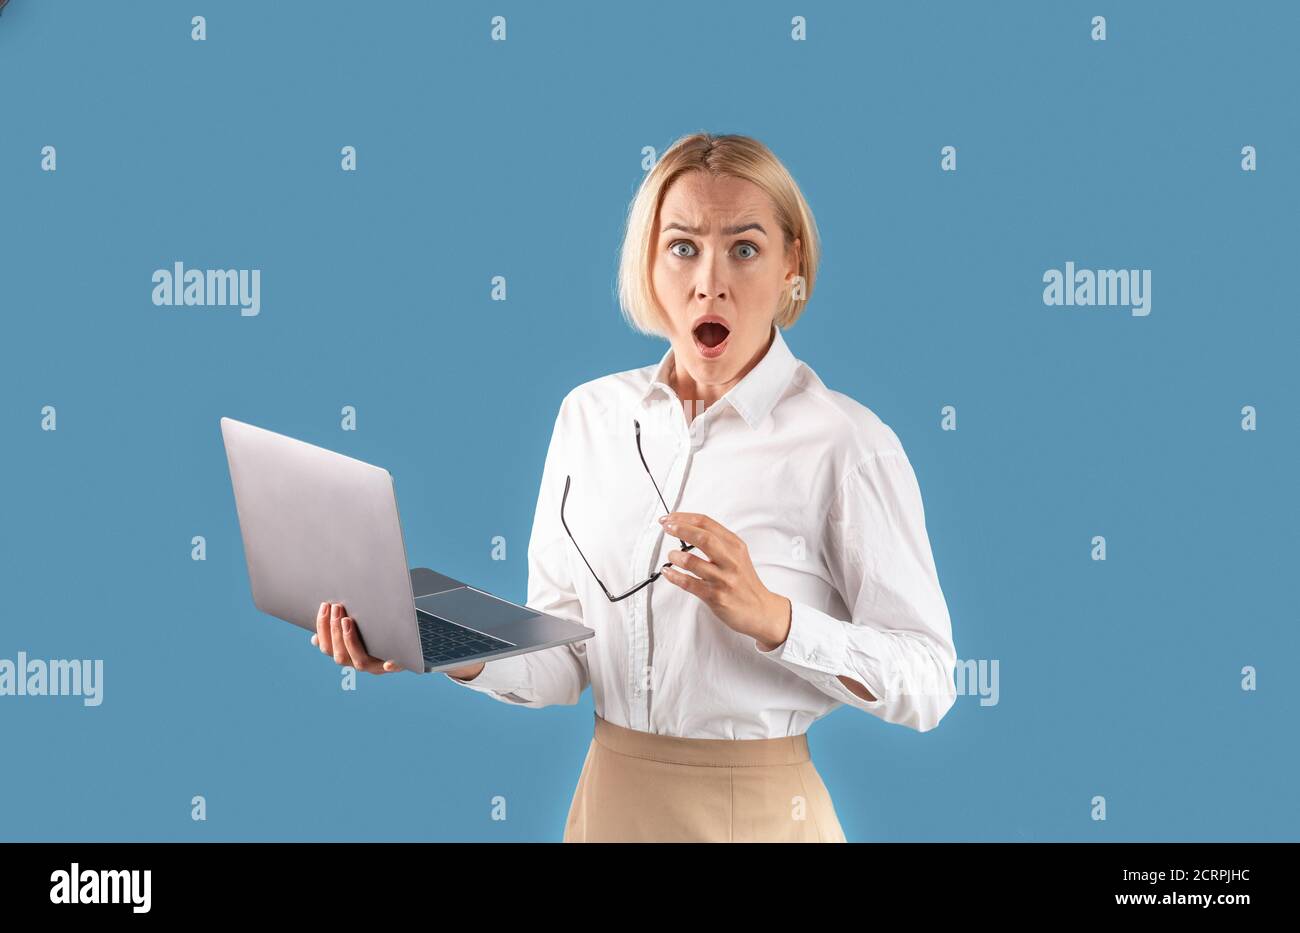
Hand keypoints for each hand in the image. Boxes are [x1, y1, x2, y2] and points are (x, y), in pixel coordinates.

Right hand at [309, 601, 403, 673]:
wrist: (404, 642)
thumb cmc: (377, 631)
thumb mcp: (358, 629)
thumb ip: (339, 631)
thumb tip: (315, 639)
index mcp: (346, 655)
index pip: (327, 647)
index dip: (323, 628)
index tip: (324, 606)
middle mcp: (358, 663)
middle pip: (340, 655)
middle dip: (335, 630)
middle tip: (336, 607)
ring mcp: (376, 667)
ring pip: (359, 662)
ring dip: (350, 641)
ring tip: (347, 620)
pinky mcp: (396, 666)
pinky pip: (393, 668)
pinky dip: (390, 666)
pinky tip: (388, 663)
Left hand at [658, 512, 791, 648]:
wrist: (761, 609)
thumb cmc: (745, 582)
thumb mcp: (738, 556)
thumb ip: (718, 542)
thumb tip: (688, 528)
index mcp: (735, 546)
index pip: (707, 524)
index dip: (685, 518)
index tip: (670, 518)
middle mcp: (730, 560)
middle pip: (703, 538)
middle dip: (680, 529)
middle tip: (666, 527)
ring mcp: (723, 579)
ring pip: (692, 561)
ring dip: (675, 556)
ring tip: (671, 556)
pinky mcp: (715, 596)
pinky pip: (689, 583)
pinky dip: (674, 576)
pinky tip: (668, 572)